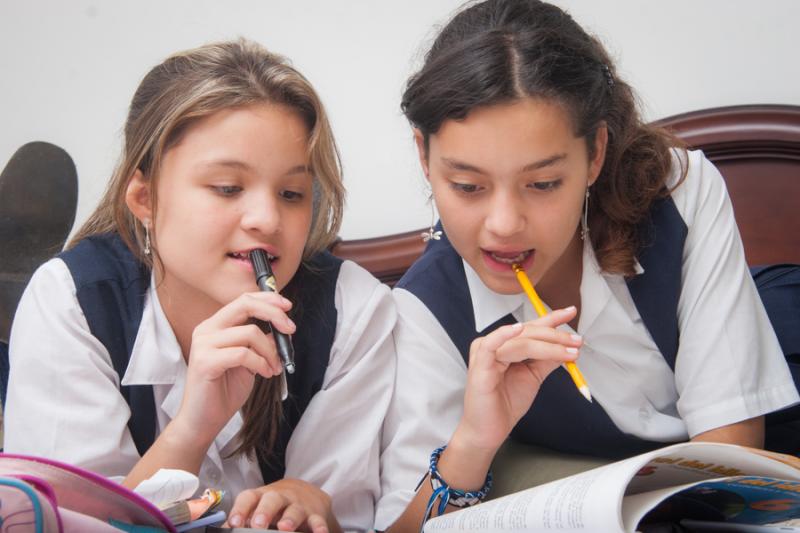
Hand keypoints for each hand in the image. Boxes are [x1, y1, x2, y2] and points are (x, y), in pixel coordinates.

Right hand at [173, 291, 294, 442]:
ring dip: (271, 351)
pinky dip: (261, 363)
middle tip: (291, 329)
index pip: (243, 300)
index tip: (287, 307)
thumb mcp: (249, 361)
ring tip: (275, 368)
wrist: (202, 421)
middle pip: (245, 305)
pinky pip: (243, 354)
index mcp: (215, 326)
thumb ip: (260, 343)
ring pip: (250, 333)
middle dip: (274, 314)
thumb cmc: (224, 391)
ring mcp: (203, 344)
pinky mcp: (205, 362)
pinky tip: (265, 374)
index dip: (268, 299)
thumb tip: (281, 329)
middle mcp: (206, 330)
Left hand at [227, 478, 339, 532]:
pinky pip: (317, 520)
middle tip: (258, 525)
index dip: (240, 509)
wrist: (307, 493)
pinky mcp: (315, 514)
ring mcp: (299, 505)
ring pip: (294, 510)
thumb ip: (244, 518)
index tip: (234, 523)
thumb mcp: (259, 506)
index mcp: (262, 496)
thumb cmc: (276, 504)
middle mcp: (280, 497)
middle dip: (265, 511)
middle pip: (272, 499)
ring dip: (290, 519)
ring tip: (284, 528)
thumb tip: (224, 529)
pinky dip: (319, 527)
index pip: (249, 497)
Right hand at [456, 306, 581, 451]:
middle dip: (556, 336)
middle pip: (528, 333)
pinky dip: (504, 335)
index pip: (531, 328)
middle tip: (577, 342)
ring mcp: (485, 353)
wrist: (489, 431)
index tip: (571, 312)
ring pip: (520, 341)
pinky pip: (491, 345)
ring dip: (547, 344)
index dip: (551, 319)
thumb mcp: (533, 377)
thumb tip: (567, 347)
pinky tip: (518, 329)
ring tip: (569, 351)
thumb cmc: (506, 404)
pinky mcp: (479, 365)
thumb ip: (546, 360)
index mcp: (506, 346)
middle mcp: (495, 345)